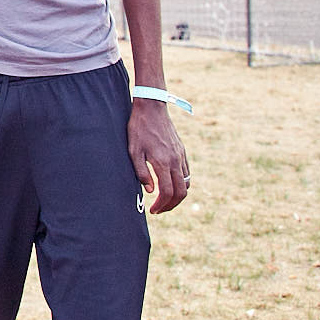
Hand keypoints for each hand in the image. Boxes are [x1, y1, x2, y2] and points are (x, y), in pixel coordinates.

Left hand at [128, 97, 189, 213]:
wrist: (152, 109)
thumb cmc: (139, 129)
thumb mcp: (133, 151)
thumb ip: (141, 172)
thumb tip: (150, 191)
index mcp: (163, 162)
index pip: (167, 192)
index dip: (161, 205)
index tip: (152, 210)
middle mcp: (175, 161)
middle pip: (181, 192)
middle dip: (171, 205)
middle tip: (159, 209)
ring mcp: (181, 156)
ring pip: (186, 183)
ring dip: (177, 196)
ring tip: (164, 199)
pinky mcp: (182, 152)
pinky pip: (187, 173)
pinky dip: (181, 184)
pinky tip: (170, 184)